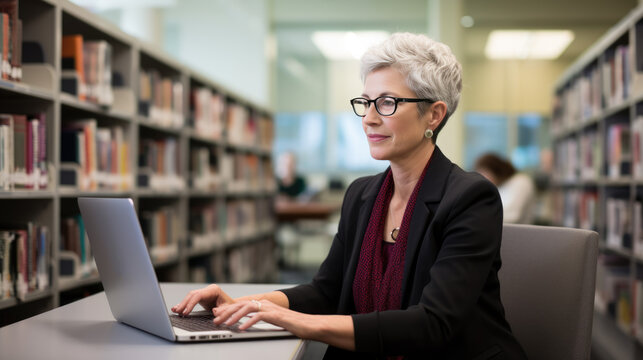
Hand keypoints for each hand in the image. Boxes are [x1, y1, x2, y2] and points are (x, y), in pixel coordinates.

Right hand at [171, 284, 234, 315]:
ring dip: (182, 304)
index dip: (191, 304)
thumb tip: (214, 311)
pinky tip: (178, 308)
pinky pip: (191, 299)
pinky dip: (185, 304)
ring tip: (175, 311)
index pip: (198, 295)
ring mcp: (204, 292)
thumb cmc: (231, 307)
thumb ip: (222, 310)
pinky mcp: (201, 297)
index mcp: (214, 290)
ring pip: (190, 296)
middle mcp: (208, 289)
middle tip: (177, 312)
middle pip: (192, 295)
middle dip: (184, 303)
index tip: (185, 312)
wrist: (233, 306)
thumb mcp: (228, 309)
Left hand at [214, 299, 355, 350]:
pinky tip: (242, 328)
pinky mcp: (275, 315)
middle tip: (216, 319)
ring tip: (226, 324)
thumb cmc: (291, 324)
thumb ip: (260, 318)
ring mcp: (271, 308)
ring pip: (247, 308)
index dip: (229, 309)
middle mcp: (266, 303)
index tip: (218, 315)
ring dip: (234, 316)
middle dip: (227, 312)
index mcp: (264, 303)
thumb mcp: (272, 320)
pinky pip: (259, 317)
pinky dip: (248, 322)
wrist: (308, 324)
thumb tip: (246, 323)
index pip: (242, 304)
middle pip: (242, 304)